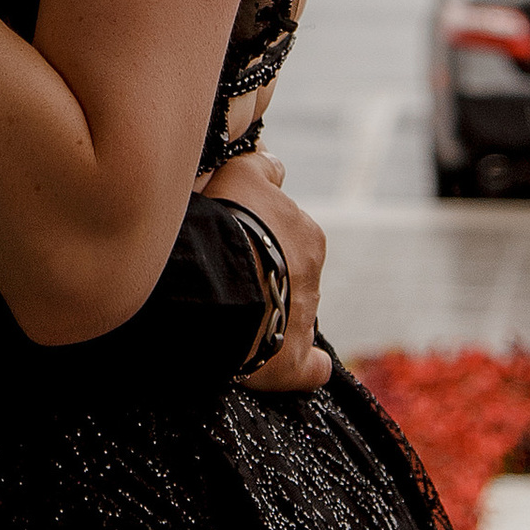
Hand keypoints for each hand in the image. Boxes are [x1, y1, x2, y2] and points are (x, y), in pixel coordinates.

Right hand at [209, 149, 330, 394]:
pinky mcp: (292, 361)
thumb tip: (276, 162)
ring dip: (270, 314)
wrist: (217, 283)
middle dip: (268, 275)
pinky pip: (308, 367)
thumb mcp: (241, 174)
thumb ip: (263, 167)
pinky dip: (304, 367)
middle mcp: (312, 276)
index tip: (237, 239)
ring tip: (230, 315)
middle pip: (291, 274)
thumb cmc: (226, 224)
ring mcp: (304, 320)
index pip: (287, 232)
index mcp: (306, 234)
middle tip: (228, 275)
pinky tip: (285, 366)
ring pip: (292, 314)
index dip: (260, 235)